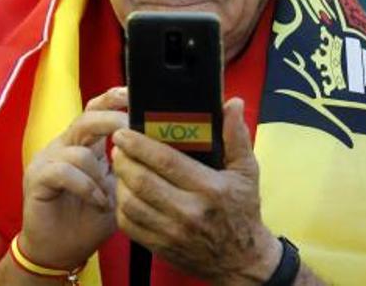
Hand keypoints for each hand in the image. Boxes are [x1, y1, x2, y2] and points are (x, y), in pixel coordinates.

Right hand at [19, 87, 127, 270]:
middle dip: (112, 121)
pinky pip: (64, 171)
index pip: (97, 109)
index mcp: (84, 144)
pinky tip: (97, 201)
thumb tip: (158, 148)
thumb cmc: (89, 222)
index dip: (114, 99)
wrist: (60, 253)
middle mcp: (64, 146)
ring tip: (108, 197)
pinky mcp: (37, 178)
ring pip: (78, 148)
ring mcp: (48, 160)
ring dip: (100, 174)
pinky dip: (86, 186)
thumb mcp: (118, 191)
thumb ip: (130, 168)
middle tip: (131, 132)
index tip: (135, 96)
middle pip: (87, 118)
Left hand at [111, 98, 281, 285]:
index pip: (166, 162)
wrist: (242, 262)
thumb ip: (237, 136)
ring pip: (131, 203)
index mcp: (210, 189)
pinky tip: (125, 192)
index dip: (140, 145)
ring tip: (120, 166)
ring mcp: (173, 233)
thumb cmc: (243, 211)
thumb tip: (232, 103)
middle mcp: (189, 212)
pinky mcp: (161, 247)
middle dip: (124, 160)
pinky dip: (121, 206)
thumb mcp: (247, 172)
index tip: (124, 132)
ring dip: (119, 181)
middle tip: (118, 146)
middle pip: (142, 181)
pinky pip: (129, 225)